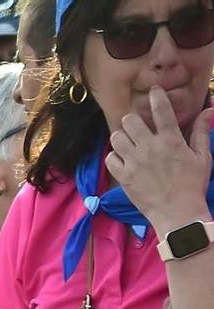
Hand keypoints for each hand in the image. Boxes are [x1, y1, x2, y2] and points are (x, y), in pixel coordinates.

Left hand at [107, 89, 212, 231]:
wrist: (178, 212)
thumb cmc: (193, 184)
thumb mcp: (203, 156)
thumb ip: (201, 131)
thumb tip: (208, 109)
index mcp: (171, 139)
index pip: (161, 110)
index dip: (156, 96)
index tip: (154, 91)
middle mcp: (149, 147)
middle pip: (129, 120)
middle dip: (133, 120)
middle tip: (137, 127)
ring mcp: (134, 162)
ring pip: (116, 137)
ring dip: (122, 137)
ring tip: (129, 143)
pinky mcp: (123, 176)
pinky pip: (110, 158)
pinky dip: (114, 157)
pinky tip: (123, 160)